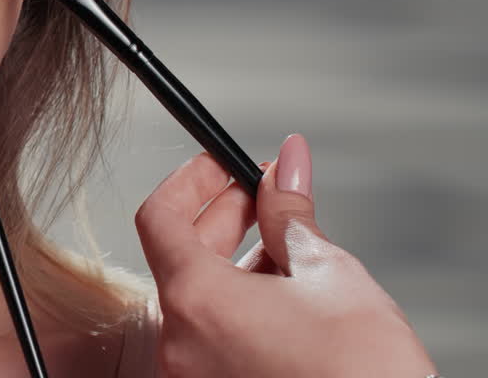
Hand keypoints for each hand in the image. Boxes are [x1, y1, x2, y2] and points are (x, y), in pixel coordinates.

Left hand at [135, 135, 437, 377]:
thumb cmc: (363, 375)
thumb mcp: (328, 274)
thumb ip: (291, 215)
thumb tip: (285, 168)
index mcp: (195, 301)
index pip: (158, 217)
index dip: (190, 181)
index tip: (219, 165)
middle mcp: (180, 342)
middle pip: (178, 255)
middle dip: (223, 217)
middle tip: (265, 198)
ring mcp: (192, 373)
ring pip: (197, 297)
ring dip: (234, 260)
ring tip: (289, 251)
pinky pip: (209, 334)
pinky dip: (236, 305)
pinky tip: (283, 297)